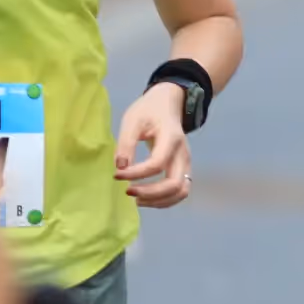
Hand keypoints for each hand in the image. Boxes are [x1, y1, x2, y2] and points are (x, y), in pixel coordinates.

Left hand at [115, 82, 191, 207]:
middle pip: (174, 184)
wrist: (168, 103)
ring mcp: (186, 163)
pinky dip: (164, 200)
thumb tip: (120, 167)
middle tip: (128, 192)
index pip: (157, 164)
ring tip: (137, 200)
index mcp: (171, 138)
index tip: (117, 175)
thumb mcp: (133, 120)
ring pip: (181, 192)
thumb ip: (126, 143)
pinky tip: (146, 198)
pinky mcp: (183, 169)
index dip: (136, 174)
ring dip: (159, 201)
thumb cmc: (149, 110)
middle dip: (150, 193)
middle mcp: (183, 154)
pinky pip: (180, 191)